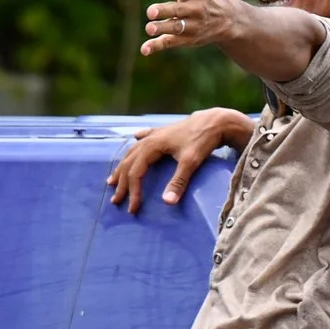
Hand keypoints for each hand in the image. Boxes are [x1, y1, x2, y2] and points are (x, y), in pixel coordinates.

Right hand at [105, 107, 254, 213]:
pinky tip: (135, 137)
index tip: (133, 208)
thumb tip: (167, 203)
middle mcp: (149, 139)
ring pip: (133, 151)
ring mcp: (156, 133)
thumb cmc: (202, 140)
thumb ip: (178, 182)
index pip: (135, 172)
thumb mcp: (190, 162)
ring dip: (123, 165)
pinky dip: (138, 141)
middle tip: (116, 200)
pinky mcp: (165, 131)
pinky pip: (145, 137)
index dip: (132, 191)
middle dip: (121, 183)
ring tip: (113, 178)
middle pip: (129, 163)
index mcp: (152, 146)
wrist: (215, 121)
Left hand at [141, 0, 243, 57]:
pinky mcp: (186, 40)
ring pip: (175, 29)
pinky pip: (171, 44)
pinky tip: (145, 50)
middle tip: (151, 11)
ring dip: (162, 29)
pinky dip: (157, 47)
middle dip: (165, 11)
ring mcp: (191, 26)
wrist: (228, 19)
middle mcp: (195, 10)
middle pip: (178, 11)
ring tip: (149, 27)